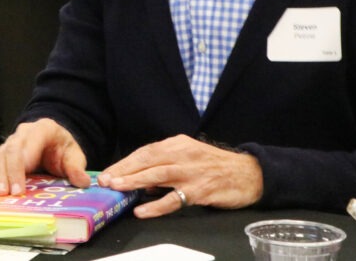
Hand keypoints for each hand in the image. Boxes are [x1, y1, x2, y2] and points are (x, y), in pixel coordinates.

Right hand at [0, 118, 89, 194]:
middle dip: (6, 173)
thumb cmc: (62, 148)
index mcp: (41, 130)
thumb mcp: (74, 155)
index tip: (20, 188)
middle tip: (5, 193)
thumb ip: (76, 167)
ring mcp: (9, 143)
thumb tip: (82, 181)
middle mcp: (22, 134)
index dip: (21, 166)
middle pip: (9, 151)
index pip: (28, 144)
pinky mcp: (1, 153)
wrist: (55, 141)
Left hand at [96, 134, 262, 217]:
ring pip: (157, 175)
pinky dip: (156, 205)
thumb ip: (165, 164)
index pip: (146, 152)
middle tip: (105, 180)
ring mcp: (192, 172)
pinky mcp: (200, 190)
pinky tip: (142, 210)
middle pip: (148, 160)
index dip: (125, 162)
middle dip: (124, 170)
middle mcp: (183, 154)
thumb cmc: (215, 166)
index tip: (108, 172)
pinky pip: (174, 199)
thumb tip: (140, 178)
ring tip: (117, 188)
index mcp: (178, 144)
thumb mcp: (189, 156)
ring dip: (134, 182)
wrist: (249, 174)